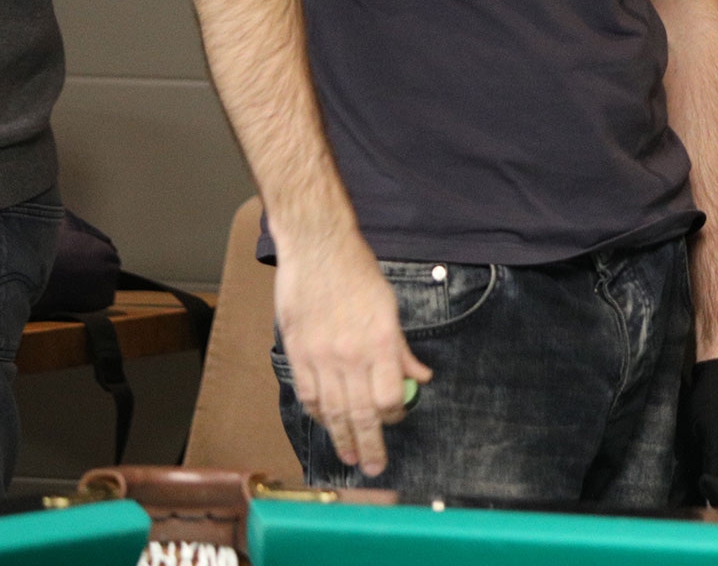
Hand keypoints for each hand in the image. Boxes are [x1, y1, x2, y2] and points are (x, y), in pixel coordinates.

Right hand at [272, 228, 431, 476]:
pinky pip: (306, 393)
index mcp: (379, 342)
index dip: (394, 413)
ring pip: (331, 409)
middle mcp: (349, 355)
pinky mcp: (297, 353)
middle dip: (368, 444)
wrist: (317, 250)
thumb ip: (401, 349)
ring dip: (340, 436)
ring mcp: (320, 356)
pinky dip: (316, 413)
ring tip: (347, 456)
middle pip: (359, 412)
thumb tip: (421, 377)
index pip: (389, 395)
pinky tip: (324, 423)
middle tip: (372, 468)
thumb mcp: (390, 308)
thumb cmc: (359, 273)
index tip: (396, 418)